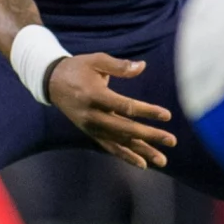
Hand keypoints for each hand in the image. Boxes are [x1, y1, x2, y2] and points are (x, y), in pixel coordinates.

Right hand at [46, 54, 176, 168]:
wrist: (51, 82)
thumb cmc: (77, 68)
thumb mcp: (96, 60)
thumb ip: (118, 65)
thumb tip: (142, 66)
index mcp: (94, 95)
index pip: (125, 107)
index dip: (146, 112)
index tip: (167, 115)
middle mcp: (92, 115)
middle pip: (125, 129)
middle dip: (149, 136)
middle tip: (172, 140)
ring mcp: (91, 126)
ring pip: (119, 142)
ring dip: (142, 151)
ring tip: (162, 160)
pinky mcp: (90, 132)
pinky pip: (110, 146)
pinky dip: (125, 156)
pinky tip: (142, 164)